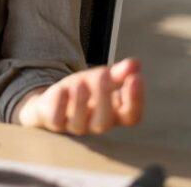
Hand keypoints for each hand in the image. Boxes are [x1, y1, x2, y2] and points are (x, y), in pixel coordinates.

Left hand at [16, 58, 143, 134]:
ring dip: (80, 103)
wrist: (54, 100)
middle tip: (105, 75)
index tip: (136, 78)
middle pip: (105, 122)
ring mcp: (74, 126)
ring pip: (80, 124)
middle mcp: (96, 124)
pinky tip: (62, 90)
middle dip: (105, 97)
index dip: (135, 100)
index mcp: (114, 115)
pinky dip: (59, 106)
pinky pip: (56, 121)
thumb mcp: (102, 78)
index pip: (131, 116)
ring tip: (81, 82)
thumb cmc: (84, 90)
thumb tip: (135, 64)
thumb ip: (118, 73)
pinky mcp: (54, 123)